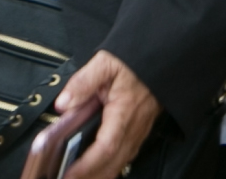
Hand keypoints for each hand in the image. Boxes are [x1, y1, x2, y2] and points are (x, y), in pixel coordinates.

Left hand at [27, 50, 157, 178]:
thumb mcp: (106, 63)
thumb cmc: (135, 61)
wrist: (162, 59)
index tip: (69, 174)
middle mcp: (134, 127)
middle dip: (91, 177)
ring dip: (101, 175)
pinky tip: (100, 170)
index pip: (106, 147)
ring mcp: (139, 131)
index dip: (87, 165)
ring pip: (120, 163)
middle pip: (113, 164)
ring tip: (79, 178)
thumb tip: (64, 103)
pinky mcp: (140, 131)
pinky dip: (111, 168)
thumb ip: (83, 82)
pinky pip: (126, 156)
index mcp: (124, 112)